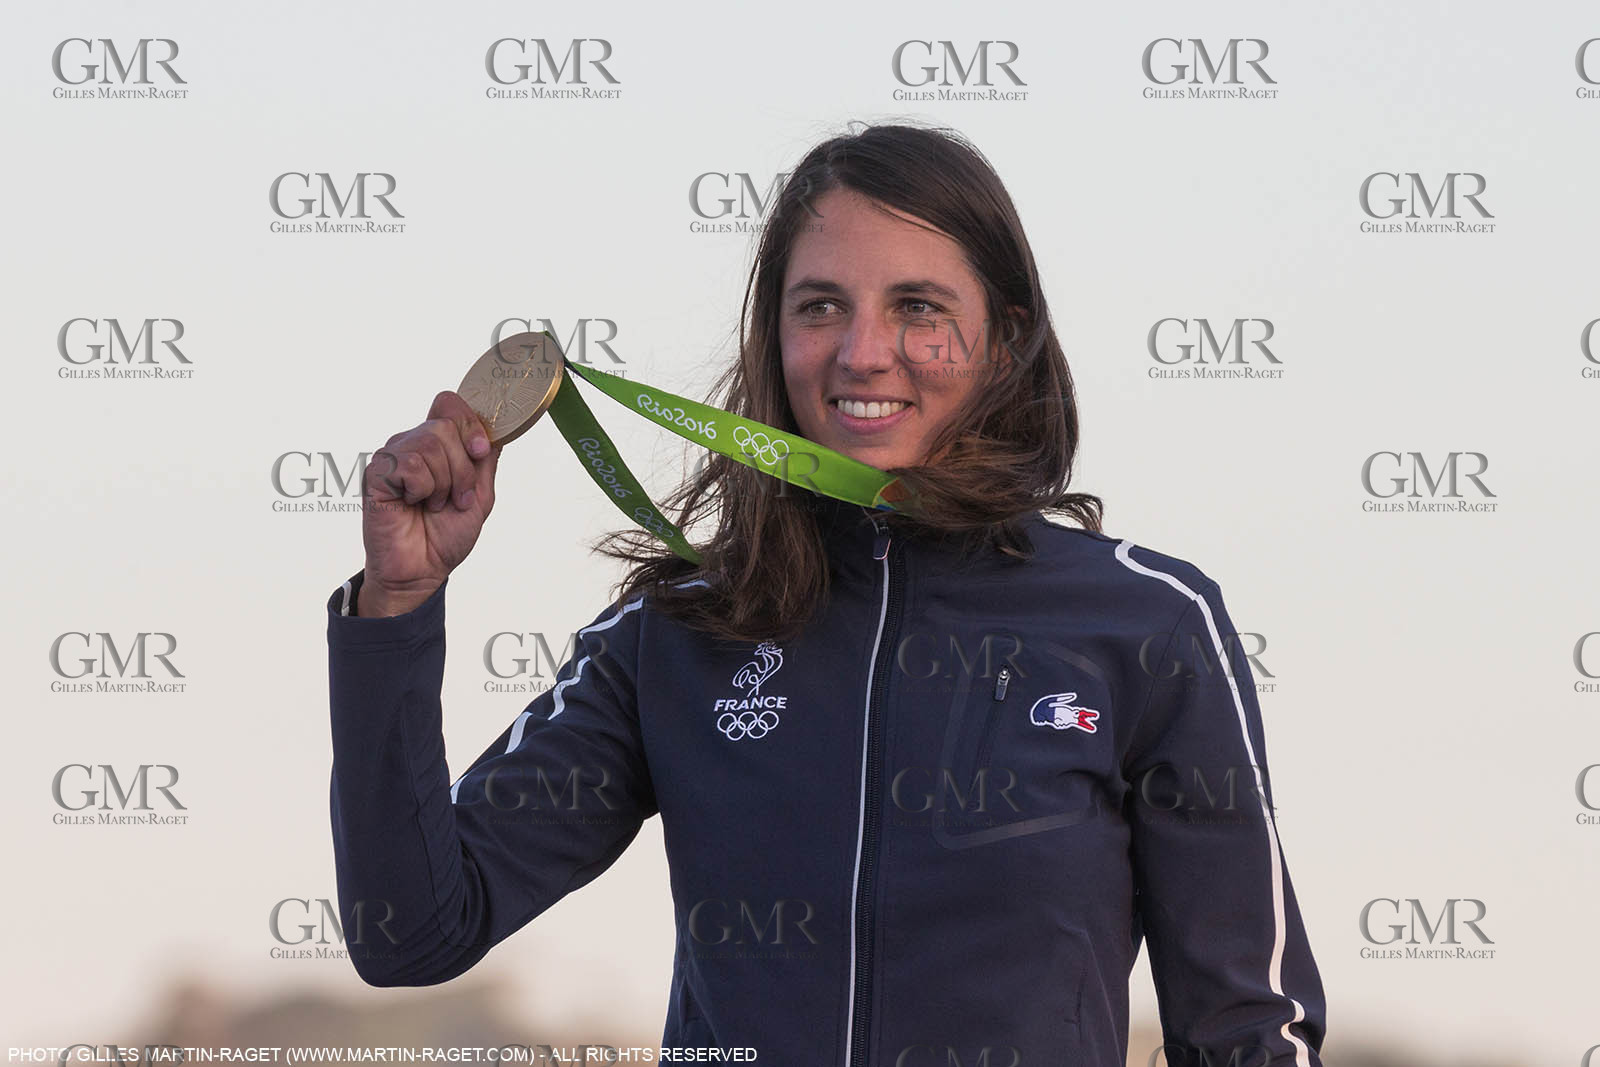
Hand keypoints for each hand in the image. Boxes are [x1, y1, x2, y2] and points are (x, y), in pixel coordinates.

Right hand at [358, 391, 499, 616]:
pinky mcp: (377, 472)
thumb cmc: (444, 535)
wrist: (422, 570)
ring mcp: (393, 456)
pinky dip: (423, 489)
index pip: (448, 403)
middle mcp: (412, 444)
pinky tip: (415, 504)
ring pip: (430, 443)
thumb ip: (485, 460)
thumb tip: (498, 428)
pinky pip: (411, 464)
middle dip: (462, 468)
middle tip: (456, 498)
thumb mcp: (479, 495)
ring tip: (435, 504)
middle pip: (445, 424)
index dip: (469, 422)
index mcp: (436, 444)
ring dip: (444, 483)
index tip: (480, 451)